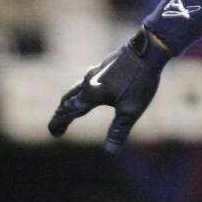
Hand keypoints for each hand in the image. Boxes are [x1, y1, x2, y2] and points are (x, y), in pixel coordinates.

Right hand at [47, 27, 172, 153]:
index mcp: (91, 95)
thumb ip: (119, 131)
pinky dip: (81, 91)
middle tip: (57, 127)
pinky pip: (86, 81)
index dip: (59, 123)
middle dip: (62, 114)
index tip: (54, 133)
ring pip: (76, 88)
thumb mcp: (131, 110)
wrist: (147, 49)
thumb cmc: (139, 80)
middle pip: (68, 100)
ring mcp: (96, 72)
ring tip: (67, 108)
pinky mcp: (104, 66)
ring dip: (69, 101)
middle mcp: (89, 82)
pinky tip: (89, 89)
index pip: (68, 112)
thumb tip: (110, 152)